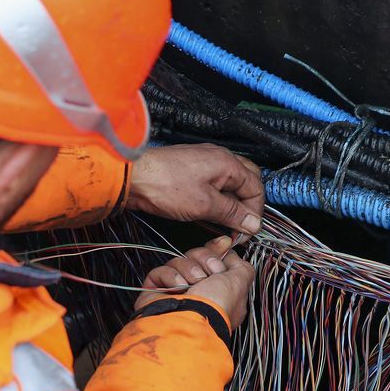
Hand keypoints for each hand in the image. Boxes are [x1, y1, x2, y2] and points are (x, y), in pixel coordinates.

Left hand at [127, 143, 263, 235]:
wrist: (133, 177)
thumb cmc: (165, 185)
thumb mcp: (204, 205)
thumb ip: (232, 213)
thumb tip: (253, 223)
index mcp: (228, 163)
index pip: (256, 188)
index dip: (254, 212)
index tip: (246, 232)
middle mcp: (219, 158)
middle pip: (247, 182)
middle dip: (247, 206)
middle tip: (239, 227)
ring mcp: (204, 162)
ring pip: (229, 184)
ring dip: (231, 203)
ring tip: (224, 223)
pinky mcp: (191, 170)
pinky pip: (214, 183)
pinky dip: (217, 199)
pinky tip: (210, 212)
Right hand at [135, 236, 254, 328]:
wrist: (190, 321)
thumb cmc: (216, 307)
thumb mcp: (240, 283)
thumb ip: (241, 266)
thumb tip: (232, 254)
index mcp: (218, 290)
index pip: (214, 259)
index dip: (218, 250)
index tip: (225, 244)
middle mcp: (198, 291)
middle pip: (196, 256)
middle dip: (204, 259)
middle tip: (207, 274)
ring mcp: (175, 292)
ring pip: (179, 261)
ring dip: (188, 270)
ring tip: (191, 285)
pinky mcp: (156, 292)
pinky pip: (160, 271)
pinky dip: (170, 277)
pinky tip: (176, 288)